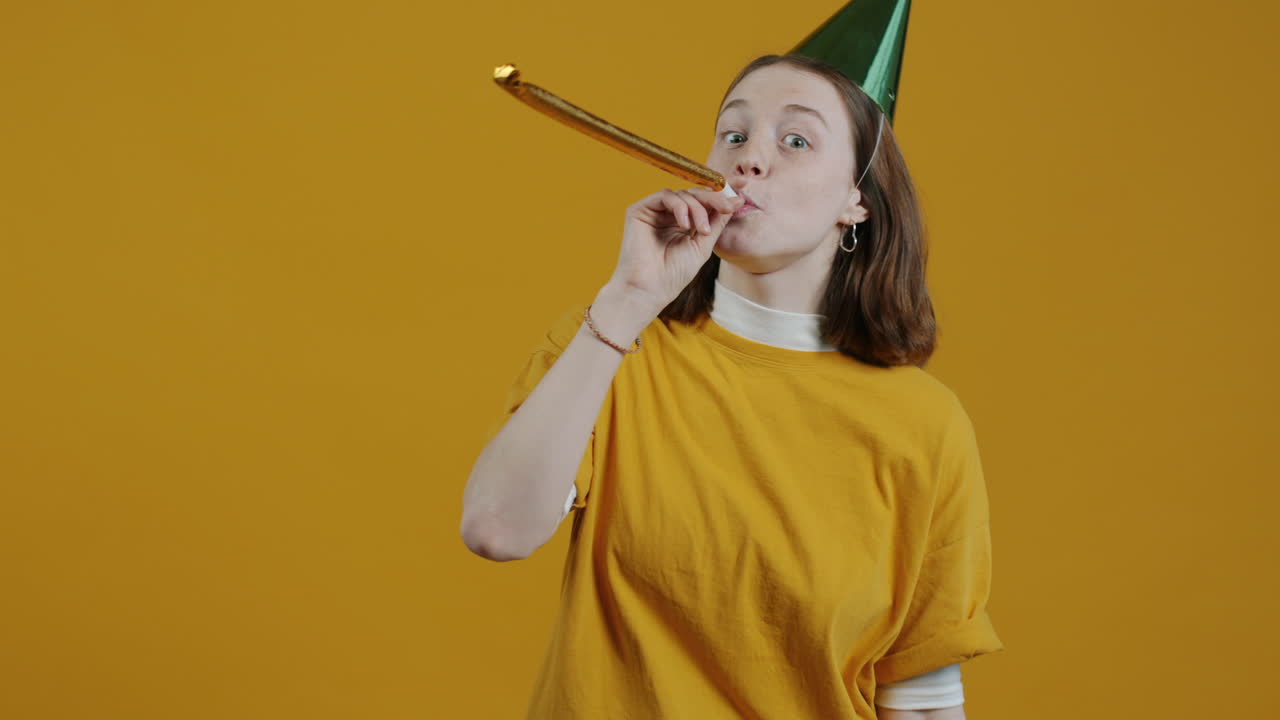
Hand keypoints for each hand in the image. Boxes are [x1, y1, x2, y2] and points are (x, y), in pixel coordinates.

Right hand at [605, 187, 743, 312]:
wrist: (650, 289)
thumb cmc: (674, 274)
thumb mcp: (704, 244)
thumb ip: (718, 221)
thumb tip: (737, 199)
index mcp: (683, 223)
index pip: (704, 201)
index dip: (722, 190)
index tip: (743, 184)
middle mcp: (668, 215)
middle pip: (695, 194)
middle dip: (714, 198)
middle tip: (727, 208)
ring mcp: (653, 212)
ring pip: (682, 194)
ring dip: (698, 208)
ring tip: (701, 231)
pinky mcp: (639, 210)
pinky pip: (665, 196)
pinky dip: (680, 206)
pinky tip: (685, 225)